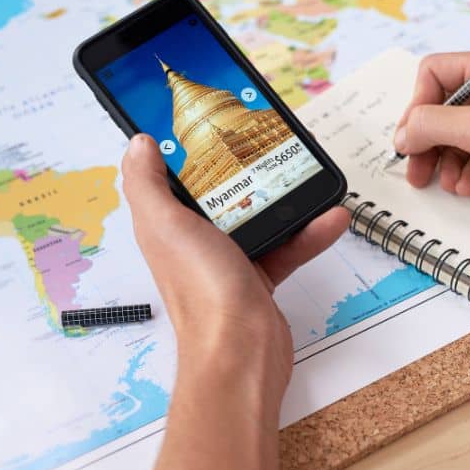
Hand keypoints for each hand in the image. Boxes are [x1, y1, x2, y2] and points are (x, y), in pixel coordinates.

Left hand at [121, 133, 347, 411]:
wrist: (242, 352)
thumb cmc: (202, 289)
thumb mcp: (165, 226)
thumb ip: (147, 184)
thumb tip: (138, 144)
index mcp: (167, 224)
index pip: (169, 176)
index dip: (182, 146)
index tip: (203, 117)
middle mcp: (194, 238)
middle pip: (217, 189)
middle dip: (241, 164)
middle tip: (265, 136)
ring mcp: (229, 257)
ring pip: (257, 213)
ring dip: (283, 194)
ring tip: (303, 169)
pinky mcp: (260, 275)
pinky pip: (287, 244)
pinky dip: (309, 231)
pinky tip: (331, 216)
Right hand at [394, 48, 469, 216]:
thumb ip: (433, 125)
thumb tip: (405, 130)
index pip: (435, 73)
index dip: (417, 106)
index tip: (409, 137)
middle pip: (446, 106)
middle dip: (429, 140)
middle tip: (416, 168)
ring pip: (463, 132)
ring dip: (448, 159)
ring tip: (445, 183)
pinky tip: (468, 185)